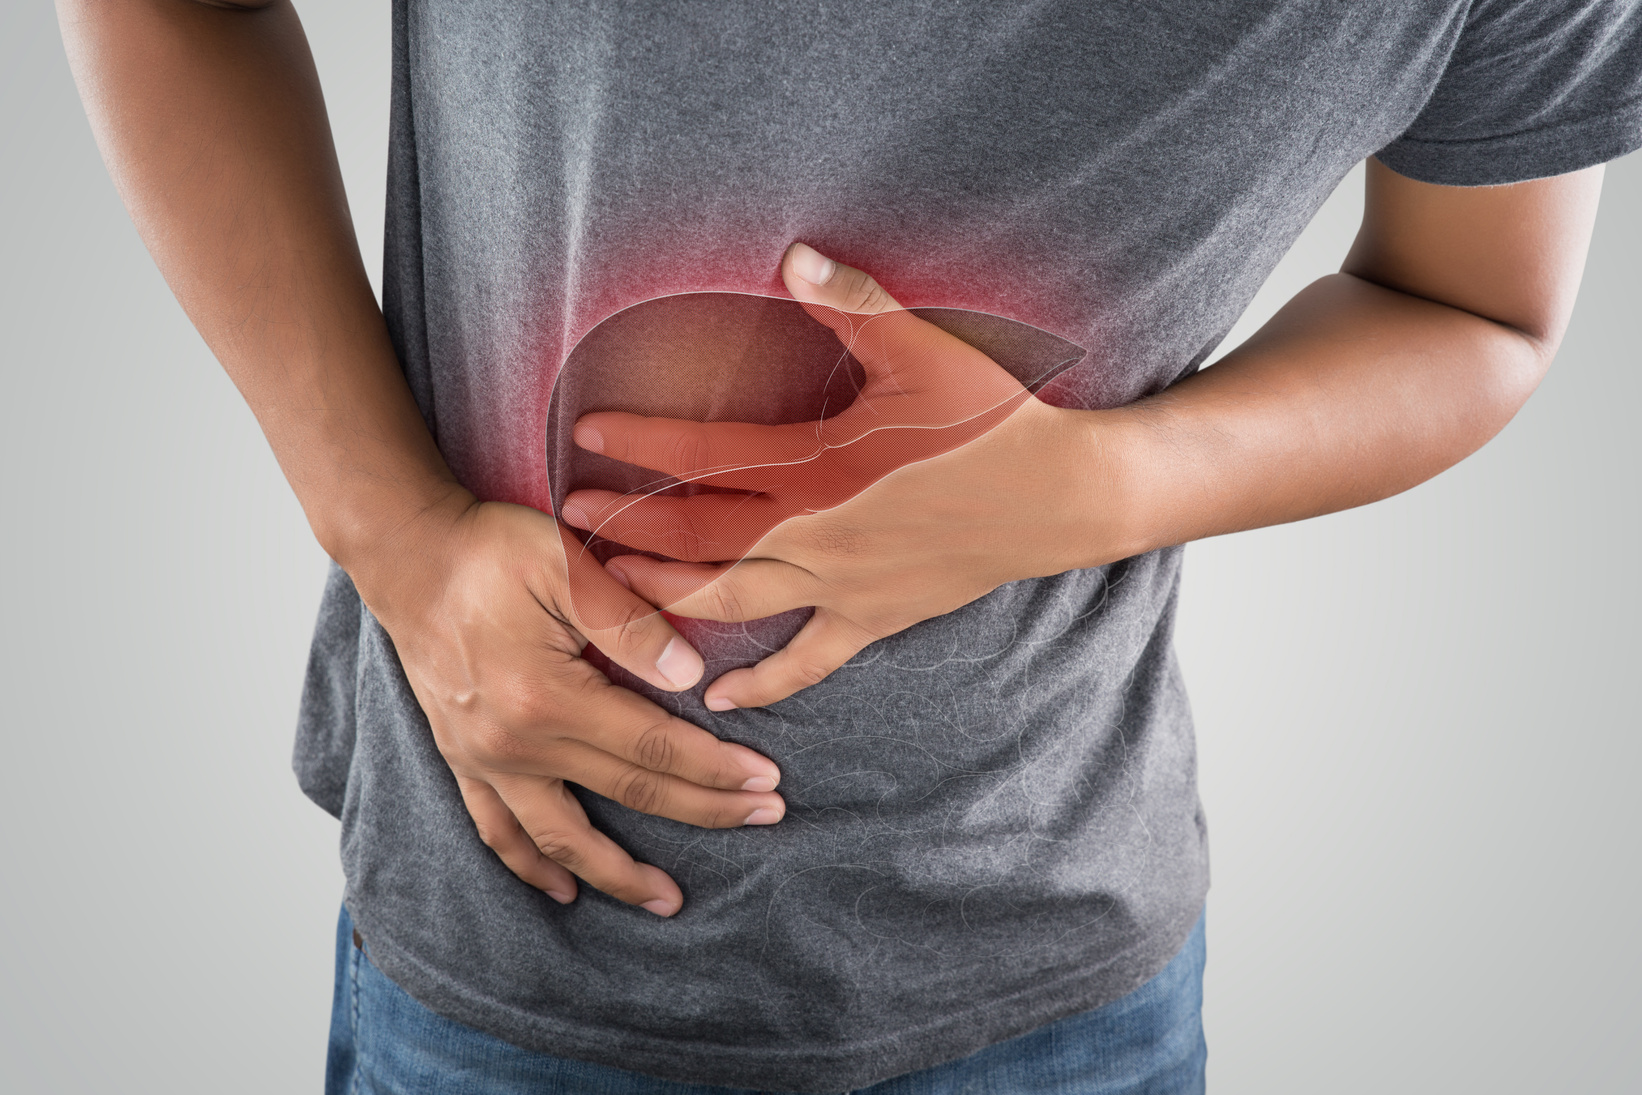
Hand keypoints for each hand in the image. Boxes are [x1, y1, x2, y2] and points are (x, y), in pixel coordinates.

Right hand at [349, 488, 785, 914]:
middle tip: (765, 817)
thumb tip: (691, 680)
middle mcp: (515, 744)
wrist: (407, 554)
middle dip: (704, 810)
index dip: (715, 767)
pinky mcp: (461, 759)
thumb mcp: (564, 565)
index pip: (653, 746)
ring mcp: (484, 760)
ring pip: (561, 839)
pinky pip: (498, 831)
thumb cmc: (489, 551)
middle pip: (627, 792)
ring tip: (668, 899)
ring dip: (617, 875)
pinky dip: (531, 866)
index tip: (765, 780)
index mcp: (547, 697)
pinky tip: (563, 889)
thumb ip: (630, 623)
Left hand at [562, 243, 1113, 709]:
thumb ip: (851, 303)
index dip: (640, 446)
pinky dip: (762, 681)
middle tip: (575, 518)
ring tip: (613, 587)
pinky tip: (717, 695)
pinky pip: (807, 662)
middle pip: (699, 538)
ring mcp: (840, 586)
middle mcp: (815, 535)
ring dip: (667, 595)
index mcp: (817, 468)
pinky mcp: (872, 618)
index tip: (585, 435)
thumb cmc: (992, 422)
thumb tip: (790, 253)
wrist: (1062, 499)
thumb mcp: (922, 351)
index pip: (705, 458)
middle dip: (629, 528)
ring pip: (733, 601)